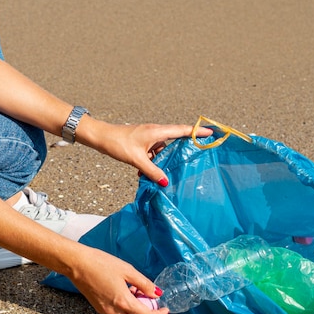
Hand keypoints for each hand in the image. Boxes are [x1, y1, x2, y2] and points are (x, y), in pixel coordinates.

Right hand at [67, 246, 168, 313]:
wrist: (76, 264)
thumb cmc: (100, 263)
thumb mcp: (127, 270)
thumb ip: (144, 283)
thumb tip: (156, 293)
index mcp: (122, 302)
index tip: (165, 309)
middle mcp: (113, 311)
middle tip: (153, 308)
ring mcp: (104, 310)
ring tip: (138, 296)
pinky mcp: (98, 307)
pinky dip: (124, 310)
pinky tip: (125, 293)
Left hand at [78, 121, 212, 185]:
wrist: (101, 137)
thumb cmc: (118, 144)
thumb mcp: (137, 159)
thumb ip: (152, 171)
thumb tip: (165, 182)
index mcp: (157, 131)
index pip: (182, 131)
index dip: (197, 132)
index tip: (212, 133)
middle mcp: (155, 132)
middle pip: (176, 139)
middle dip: (184, 148)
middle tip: (198, 154)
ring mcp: (148, 137)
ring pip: (163, 149)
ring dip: (163, 160)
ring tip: (166, 172)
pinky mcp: (142, 143)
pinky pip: (153, 153)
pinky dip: (152, 162)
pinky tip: (146, 173)